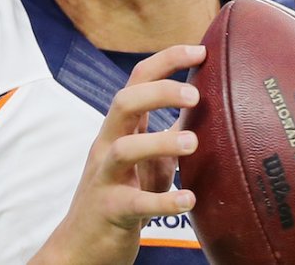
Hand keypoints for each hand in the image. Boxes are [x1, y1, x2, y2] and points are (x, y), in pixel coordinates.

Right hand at [30, 45, 204, 264]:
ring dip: (160, 142)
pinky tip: (188, 199)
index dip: (167, 60)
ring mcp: (106, 177)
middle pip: (124, 102)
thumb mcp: (150, 158)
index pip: (138, 79)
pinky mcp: (111, 209)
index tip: (200, 50)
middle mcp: (108, 145)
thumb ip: (172, 131)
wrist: (84, 244)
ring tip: (193, 143)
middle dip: (159, 92)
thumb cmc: (124, 194)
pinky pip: (135, 203)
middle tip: (195, 94)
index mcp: (121, 127)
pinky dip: (162, 200)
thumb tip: (211, 105)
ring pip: (124, 149)